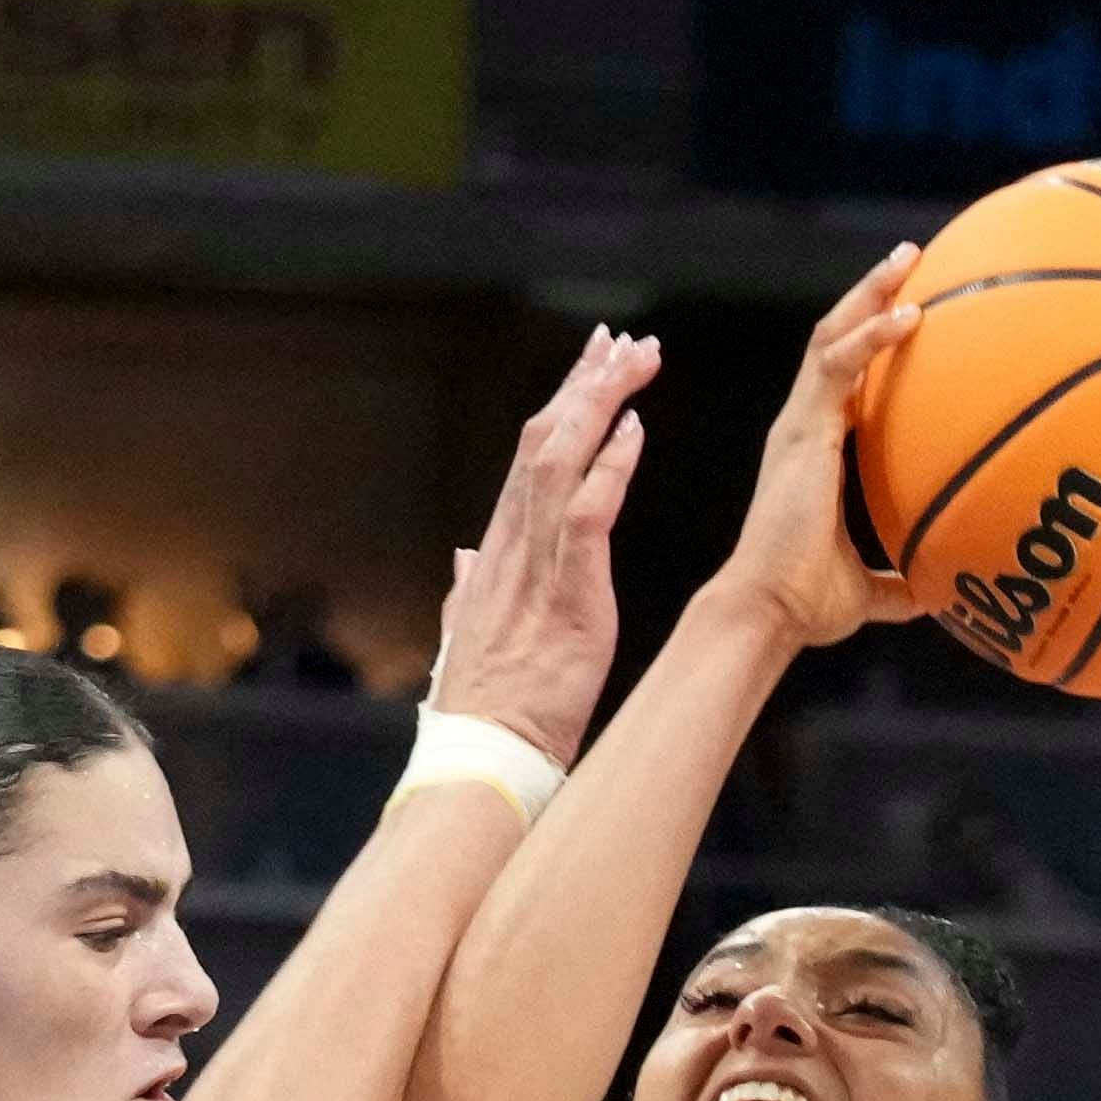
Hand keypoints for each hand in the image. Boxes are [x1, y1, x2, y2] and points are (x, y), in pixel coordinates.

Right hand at [431, 327, 661, 762]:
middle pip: (544, 441)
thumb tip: (465, 559)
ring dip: (599, 404)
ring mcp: (534, 567)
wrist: (481, 760)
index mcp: (498, 555)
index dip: (561, 408)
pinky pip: (584, 516)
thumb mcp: (476, 639)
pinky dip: (608, 469)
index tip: (589, 366)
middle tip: (621, 340)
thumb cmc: (487, 710)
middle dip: (583, 384)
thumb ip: (472, 592)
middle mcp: (510, 547)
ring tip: (635, 361)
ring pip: (559, 460)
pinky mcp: (566, 596)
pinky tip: (633, 430)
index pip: (529, 461)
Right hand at [723, 247, 926, 652]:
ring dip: (871, 293)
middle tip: (912, 259)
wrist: (769, 609)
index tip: (912, 312)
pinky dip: (872, 336)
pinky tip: (910, 314)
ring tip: (909, 257)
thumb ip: (901, 584)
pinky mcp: (801, 430)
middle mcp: (802, 426)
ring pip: (832, 335)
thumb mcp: (870, 590)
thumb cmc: (807, 602)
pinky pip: (837, 365)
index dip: (873, 342)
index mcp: (814, 451)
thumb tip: (943, 594)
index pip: (845, 379)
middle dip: (872, 294)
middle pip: (837, 338)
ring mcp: (798, 424)